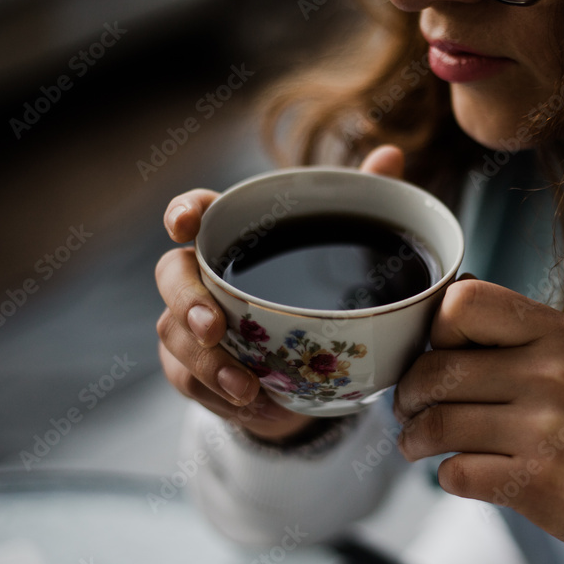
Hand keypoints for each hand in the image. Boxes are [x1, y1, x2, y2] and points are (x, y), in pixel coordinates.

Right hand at [156, 145, 406, 442]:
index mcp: (230, 235)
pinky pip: (190, 385)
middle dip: (187, 303)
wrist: (304, 360)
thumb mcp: (344, 241)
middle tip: (215, 327)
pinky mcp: (190, 369)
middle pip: (170, 278)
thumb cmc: (313, 284)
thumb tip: (393, 154)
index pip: (194, 212)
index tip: (186, 223)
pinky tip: (261, 409)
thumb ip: (363, 196)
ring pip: (175, 338)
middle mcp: (200, 276)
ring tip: (250, 389)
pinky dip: (223, 402)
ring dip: (209, 366)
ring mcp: (188, 324)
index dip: (183, 213)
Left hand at [394, 280, 563, 560]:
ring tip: (418, 443)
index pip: (463, 303)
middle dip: (409, 394)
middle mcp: (551, 374)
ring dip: (415, 439)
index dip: (436, 330)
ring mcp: (544, 430)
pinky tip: (463, 472)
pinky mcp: (535, 483)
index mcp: (559, 334)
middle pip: (436, 369)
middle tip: (409, 408)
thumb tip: (445, 315)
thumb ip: (522, 336)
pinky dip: (448, 476)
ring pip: (436, 425)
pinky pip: (455, 473)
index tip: (437, 353)